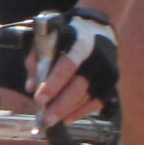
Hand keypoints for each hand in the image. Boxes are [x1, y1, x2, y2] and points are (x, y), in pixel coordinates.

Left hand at [27, 7, 118, 123]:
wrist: (97, 24)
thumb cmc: (67, 32)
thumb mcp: (49, 36)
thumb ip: (37, 59)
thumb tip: (31, 86)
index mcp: (80, 42)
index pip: (67, 65)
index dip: (53, 83)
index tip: (39, 99)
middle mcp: (98, 56)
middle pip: (79, 86)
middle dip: (61, 105)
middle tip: (45, 119)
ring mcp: (108, 69)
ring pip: (88, 96)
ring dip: (69, 111)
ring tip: (53, 120)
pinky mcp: (113, 79)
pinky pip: (99, 101)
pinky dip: (83, 111)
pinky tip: (68, 118)